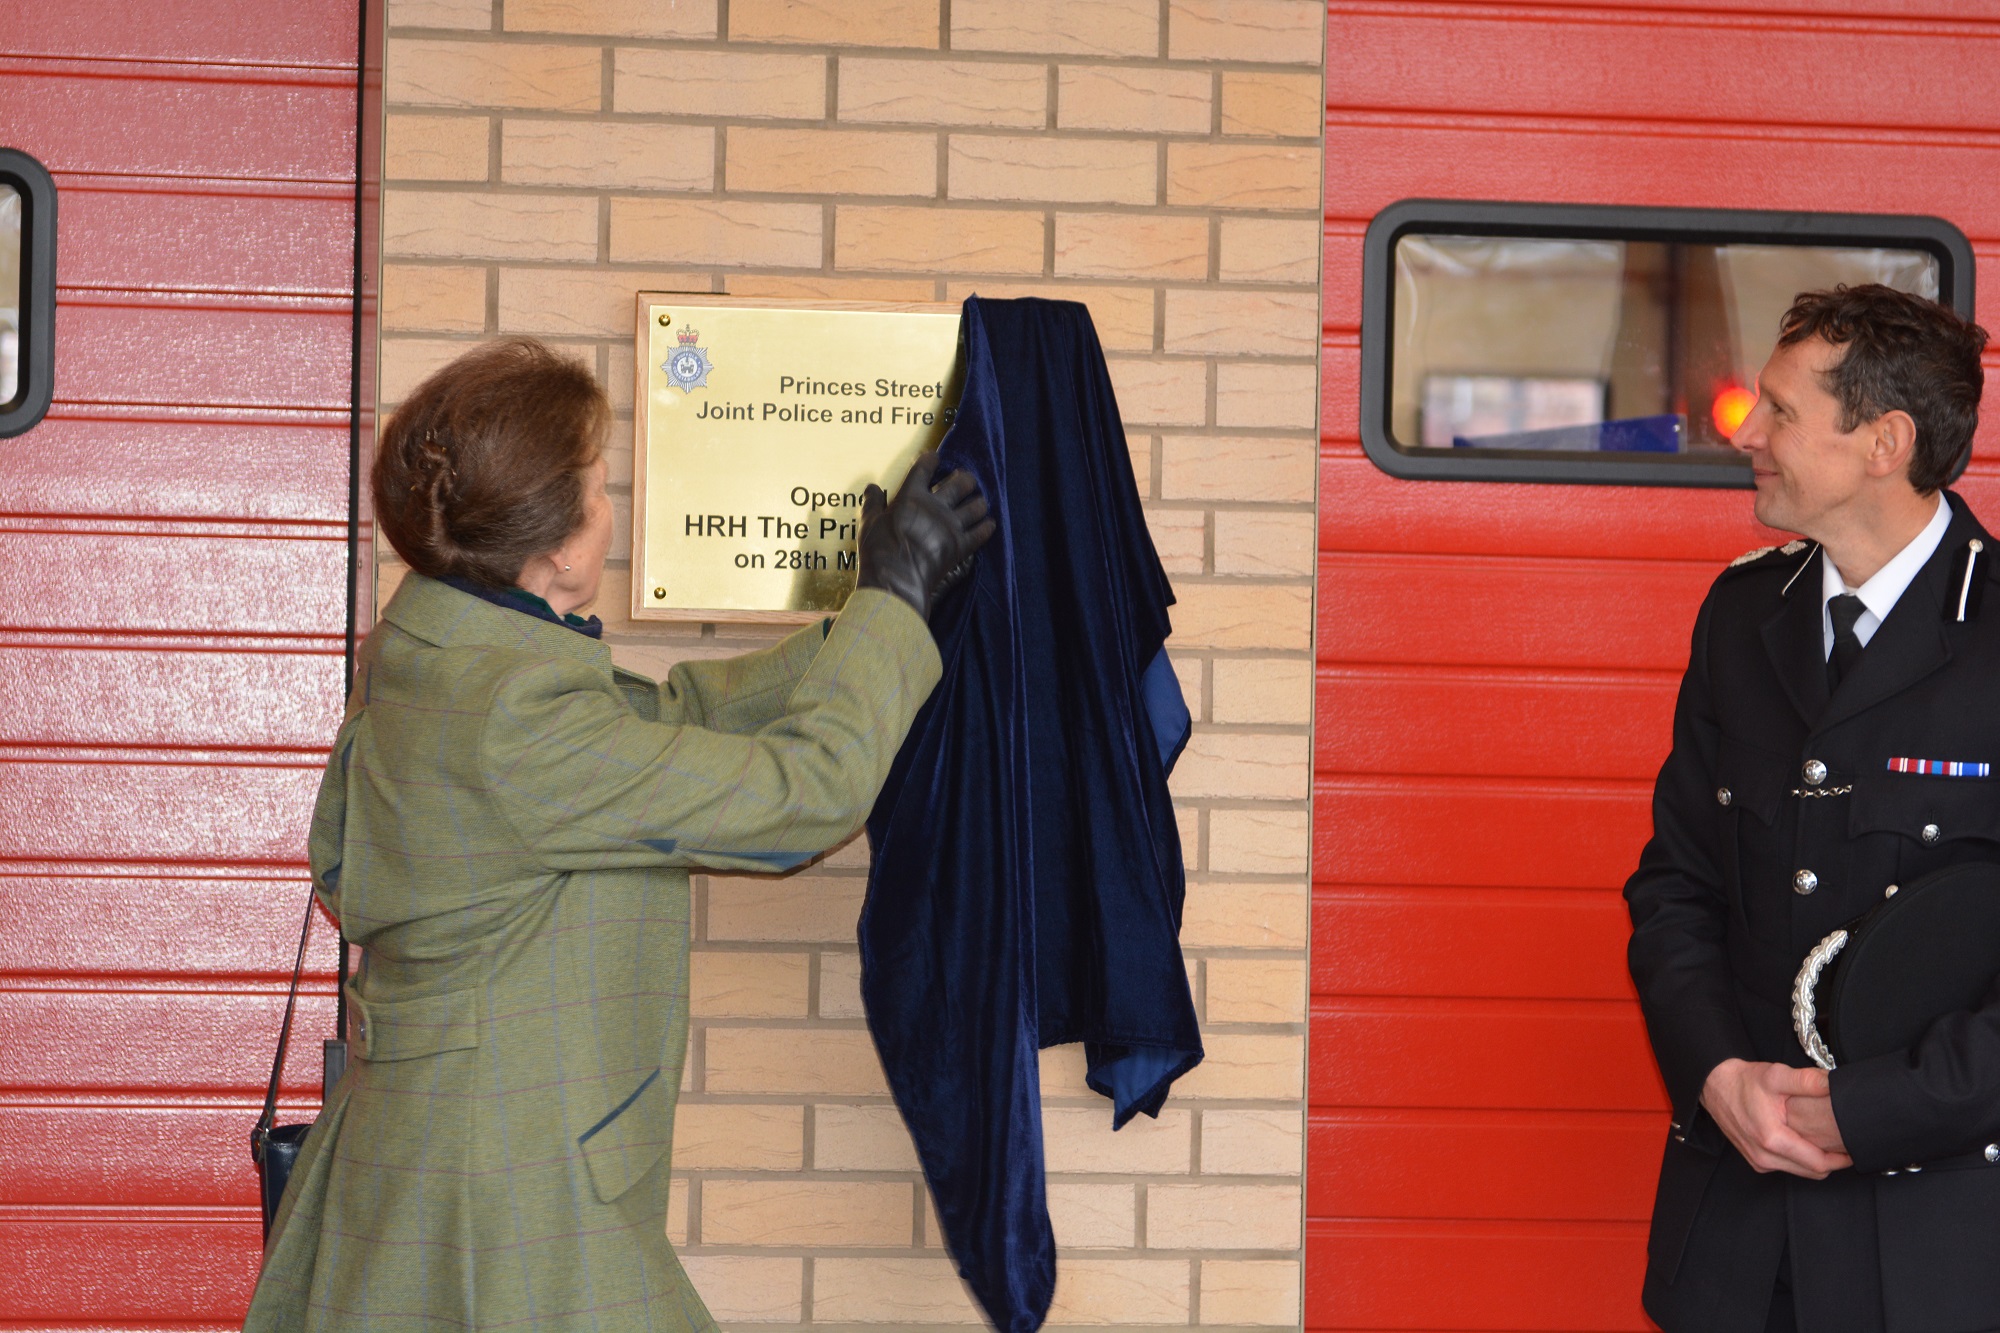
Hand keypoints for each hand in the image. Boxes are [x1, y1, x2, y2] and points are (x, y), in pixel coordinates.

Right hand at [855, 452, 995, 619]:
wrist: (896, 580)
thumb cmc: (878, 551)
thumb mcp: (868, 523)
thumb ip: (872, 503)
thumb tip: (871, 487)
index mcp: (911, 496)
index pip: (924, 468)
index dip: (930, 459)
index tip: (934, 457)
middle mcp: (935, 506)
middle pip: (961, 483)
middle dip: (966, 479)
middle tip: (966, 480)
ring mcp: (951, 526)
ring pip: (976, 506)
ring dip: (979, 502)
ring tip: (979, 502)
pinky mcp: (961, 546)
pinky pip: (981, 533)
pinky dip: (987, 527)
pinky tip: (989, 524)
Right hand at [1701, 1058, 1851, 1177]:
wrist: (1714, 1085)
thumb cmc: (1744, 1081)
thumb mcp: (1777, 1075)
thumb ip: (1807, 1081)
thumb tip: (1834, 1084)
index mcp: (1772, 1139)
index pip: (1818, 1164)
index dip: (1841, 1159)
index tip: (1852, 1148)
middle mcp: (1764, 1157)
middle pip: (1812, 1172)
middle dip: (1831, 1162)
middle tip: (1843, 1145)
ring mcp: (1758, 1161)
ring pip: (1800, 1172)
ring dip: (1815, 1162)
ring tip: (1826, 1143)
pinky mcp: (1755, 1161)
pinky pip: (1786, 1167)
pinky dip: (1799, 1160)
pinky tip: (1804, 1142)